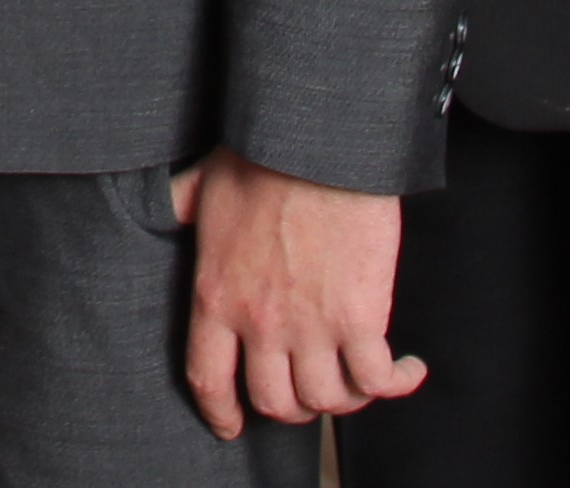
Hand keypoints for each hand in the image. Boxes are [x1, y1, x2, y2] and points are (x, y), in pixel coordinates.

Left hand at [178, 147, 422, 437]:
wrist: (317, 143)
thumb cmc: (261, 154)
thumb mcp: (202, 184)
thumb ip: (180, 206)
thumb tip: (164, 206)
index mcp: (215, 296)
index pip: (208, 379)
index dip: (221, 413)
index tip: (232, 425)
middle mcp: (260, 322)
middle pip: (274, 401)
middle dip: (292, 406)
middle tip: (309, 391)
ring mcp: (310, 326)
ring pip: (326, 400)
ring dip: (344, 399)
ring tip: (359, 380)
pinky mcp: (360, 318)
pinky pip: (376, 379)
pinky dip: (396, 384)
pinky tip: (406, 369)